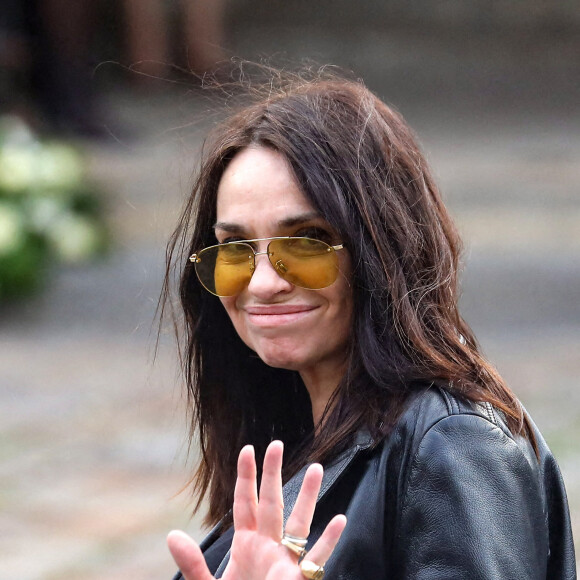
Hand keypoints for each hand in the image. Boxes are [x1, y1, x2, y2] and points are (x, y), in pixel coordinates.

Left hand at [168, 440, 346, 579]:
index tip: (248, 449)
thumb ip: (191, 564)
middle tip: (277, 444)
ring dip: (307, 497)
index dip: (246, 476)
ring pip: (298, 523)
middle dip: (272, 474)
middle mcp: (268, 547)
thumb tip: (171, 535)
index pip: (245, 503)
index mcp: (246, 545)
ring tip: (315, 468)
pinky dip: (328, 541)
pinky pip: (316, 559)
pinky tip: (339, 519)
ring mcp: (284, 563)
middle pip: (271, 503)